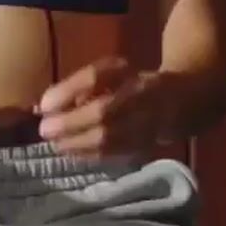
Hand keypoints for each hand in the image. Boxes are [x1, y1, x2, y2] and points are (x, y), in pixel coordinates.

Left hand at [34, 59, 178, 158]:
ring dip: (76, 144)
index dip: (66, 91)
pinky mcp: (147, 144)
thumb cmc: (129, 83)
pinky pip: (114, 153)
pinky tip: (72, 153)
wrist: (182, 100)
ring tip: (56, 144)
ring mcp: (148, 120)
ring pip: (110, 138)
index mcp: (127, 70)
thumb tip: (43, 108)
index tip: (43, 105)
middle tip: (45, 131)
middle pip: (103, 111)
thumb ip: (77, 87)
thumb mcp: (107, 74)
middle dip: (70, 124)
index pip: (94, 76)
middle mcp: (141, 93)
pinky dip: (89, 155)